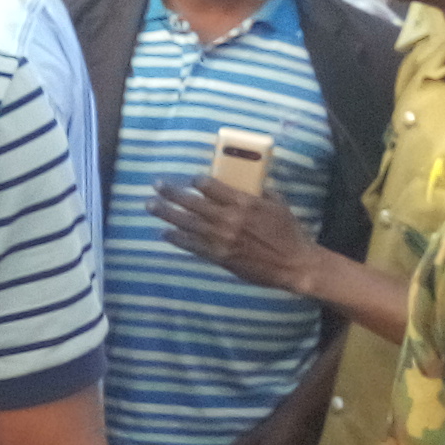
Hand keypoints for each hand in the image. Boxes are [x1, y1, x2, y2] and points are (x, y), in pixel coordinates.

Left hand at [147, 175, 318, 294]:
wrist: (293, 264)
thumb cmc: (289, 232)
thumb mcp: (277, 204)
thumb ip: (258, 192)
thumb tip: (245, 181)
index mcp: (244, 202)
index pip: (211, 186)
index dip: (197, 181)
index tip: (190, 179)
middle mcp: (229, 218)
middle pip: (193, 202)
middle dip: (172, 192)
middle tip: (157, 185)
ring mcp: (222, 238)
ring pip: (187, 222)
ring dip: (167, 213)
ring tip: (150, 205)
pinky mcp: (219, 256)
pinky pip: (192, 245)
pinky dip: (177, 239)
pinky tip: (164, 233)